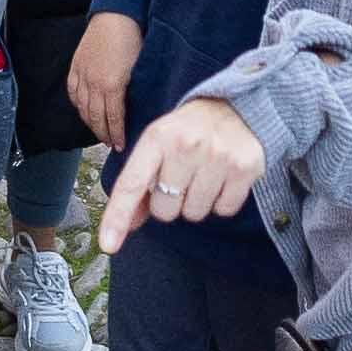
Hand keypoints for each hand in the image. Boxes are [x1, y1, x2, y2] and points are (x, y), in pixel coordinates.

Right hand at [67, 13, 140, 153]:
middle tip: (111, 145)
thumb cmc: (134, 39)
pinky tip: (85, 112)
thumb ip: (134, 91)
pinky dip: (78, 106)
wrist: (117, 14)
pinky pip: (73, 94)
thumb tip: (134, 110)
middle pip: (96, 118)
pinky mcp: (76, 67)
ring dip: (91, 124)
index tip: (121, 146)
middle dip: (104, 134)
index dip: (117, 135)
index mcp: (112, 86)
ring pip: (83, 108)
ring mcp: (82, 75)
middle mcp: (94, 84)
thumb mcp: (140, 69)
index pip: (113, 119)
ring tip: (99, 133)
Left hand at [98, 99, 269, 253]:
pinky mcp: (244, 169)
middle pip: (164, 210)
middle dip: (170, 201)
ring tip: (203, 174)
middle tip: (182, 176)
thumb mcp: (158, 144)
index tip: (107, 244)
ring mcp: (217, 157)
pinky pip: (223, 210)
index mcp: (158, 137)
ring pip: (194, 214)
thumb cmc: (190, 129)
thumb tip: (127, 224)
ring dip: (196, 202)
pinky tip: (222, 178)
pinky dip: (221, 201)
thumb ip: (139, 183)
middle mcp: (186, 145)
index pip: (131, 184)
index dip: (117, 217)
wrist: (237, 106)